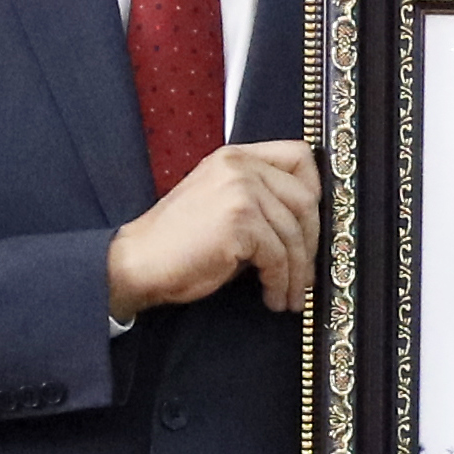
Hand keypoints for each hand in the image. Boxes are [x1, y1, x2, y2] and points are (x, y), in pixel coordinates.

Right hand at [112, 138, 320, 317]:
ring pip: (294, 233)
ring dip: (297, 273)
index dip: (314, 190)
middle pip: (304, 199)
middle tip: (307, 273)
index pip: (298, 156)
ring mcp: (241, 191)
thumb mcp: (219, 203)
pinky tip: (272, 297)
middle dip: (311, 242)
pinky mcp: (240, 222)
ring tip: (290, 296)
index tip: (313, 225)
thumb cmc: (177, 242)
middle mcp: (240, 167)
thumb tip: (304, 227)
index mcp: (235, 157)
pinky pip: (278, 256)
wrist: (138, 262)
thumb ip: (257, 200)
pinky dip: (280, 282)